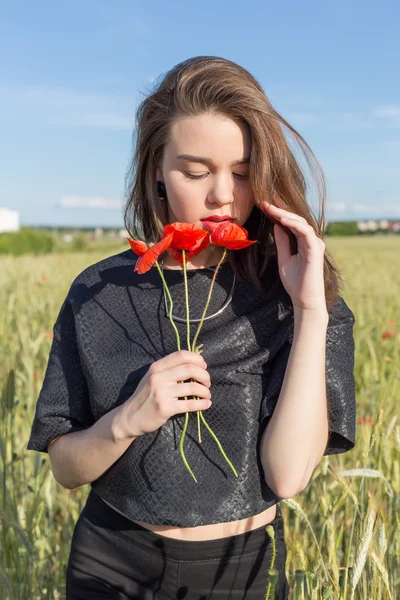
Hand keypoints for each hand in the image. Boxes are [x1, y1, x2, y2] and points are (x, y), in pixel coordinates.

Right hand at [119, 350, 211, 437]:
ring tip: (207, 395)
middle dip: (205, 376)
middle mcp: (158, 377)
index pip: (182, 355)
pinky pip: (190, 404)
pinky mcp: (165, 408)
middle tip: (207, 383)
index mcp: (157, 367)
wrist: (130, 417)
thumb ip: (169, 369)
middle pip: (191, 369)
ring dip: (205, 391)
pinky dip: (202, 404)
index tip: (204, 367)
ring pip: (193, 387)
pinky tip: (206, 404)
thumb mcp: (153, 377)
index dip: (198, 359)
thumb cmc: (146, 396)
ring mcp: (161, 393)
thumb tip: (195, 364)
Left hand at [260, 193, 326, 311]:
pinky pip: (304, 231)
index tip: (264, 204)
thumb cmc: (295, 282)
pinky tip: (281, 219)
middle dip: (280, 208)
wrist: (304, 299)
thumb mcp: (284, 259)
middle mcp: (311, 240)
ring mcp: (315, 243)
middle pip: (295, 218)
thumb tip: (276, 225)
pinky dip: (293, 223)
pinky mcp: (315, 249)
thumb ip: (282, 242)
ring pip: (300, 221)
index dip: (278, 212)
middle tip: (265, 199)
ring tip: (270, 207)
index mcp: (303, 241)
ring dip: (284, 213)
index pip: (291, 222)